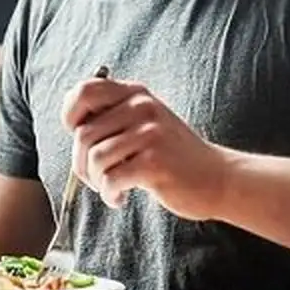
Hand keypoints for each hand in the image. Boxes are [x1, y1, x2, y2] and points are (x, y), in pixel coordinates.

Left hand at [61, 76, 230, 219]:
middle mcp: (142, 106)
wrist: (218, 178)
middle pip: (84, 134)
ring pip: (94, 158)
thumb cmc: (173, 155)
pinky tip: (120, 198)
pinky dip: (109, 194)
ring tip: (111, 189)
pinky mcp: (154, 162)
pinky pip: (110, 179)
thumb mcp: (145, 122)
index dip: (71, 116)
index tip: (79, 138)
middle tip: (96, 179)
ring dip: (96, 182)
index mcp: (136, 93)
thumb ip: (114, 116)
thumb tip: (72, 124)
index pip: (84, 91)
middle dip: (82, 164)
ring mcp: (150, 133)